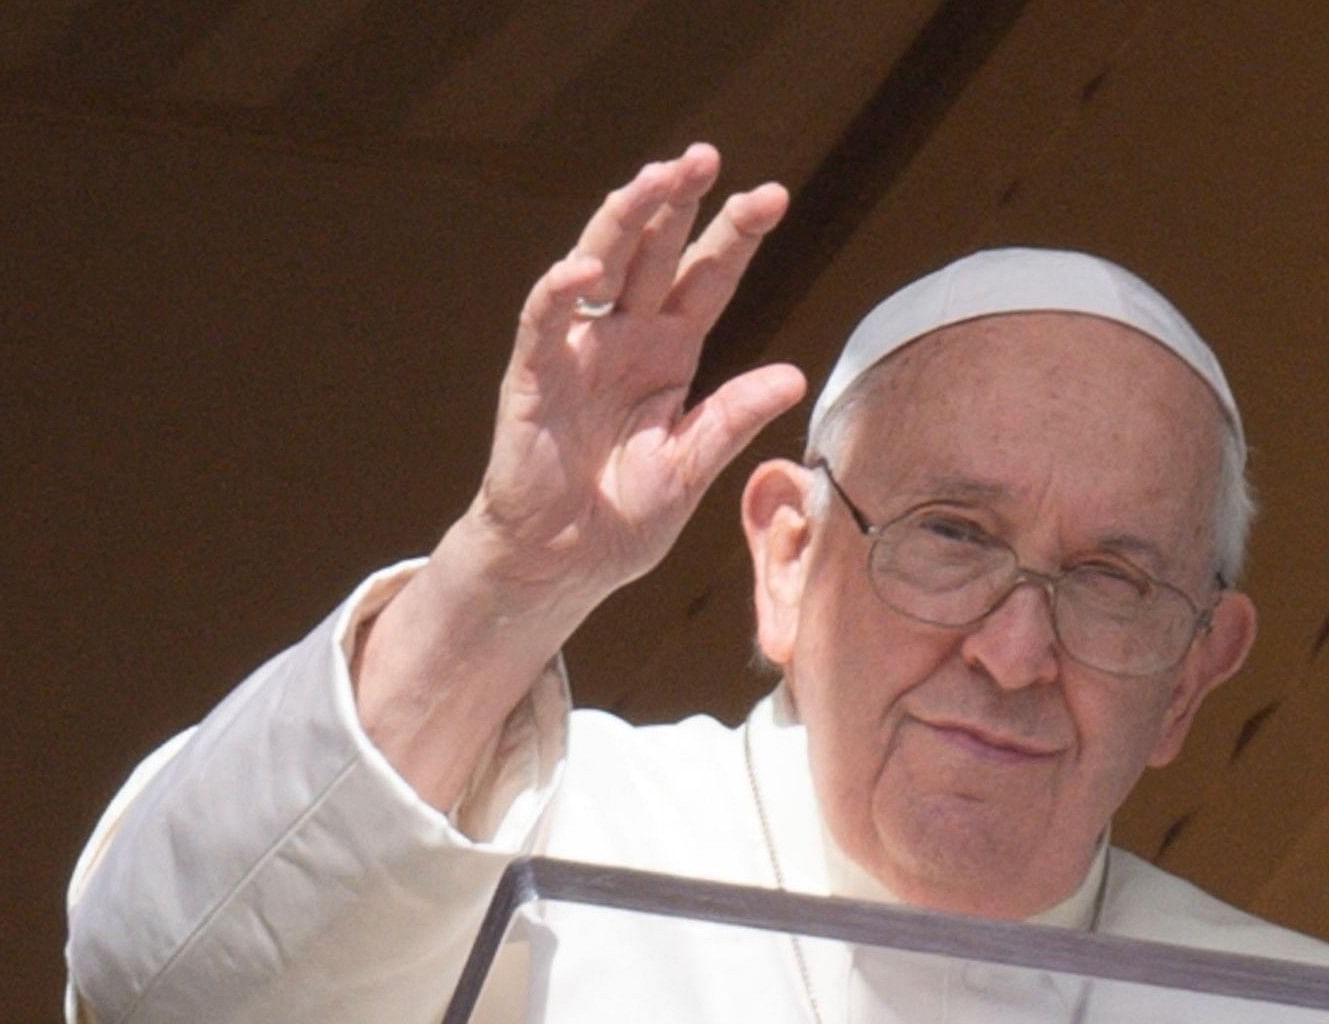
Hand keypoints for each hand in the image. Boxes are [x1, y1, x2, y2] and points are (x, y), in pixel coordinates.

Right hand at [363, 145, 804, 804]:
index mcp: (670, 353)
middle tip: (707, 157)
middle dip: (679, 202)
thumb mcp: (691, 467)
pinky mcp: (534, 374)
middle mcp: (625, 337)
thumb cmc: (625, 516)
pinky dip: (562, 289)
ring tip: (657, 177)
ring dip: (626, 218)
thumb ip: (732, 419)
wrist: (564, 561)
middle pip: (655, 251)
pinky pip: (546, 319)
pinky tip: (587, 267)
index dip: (736, 235)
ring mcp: (579, 349)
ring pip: (601, 262)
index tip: (773, 195)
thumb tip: (794, 376)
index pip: (708, 277)